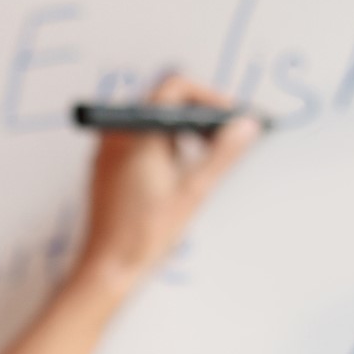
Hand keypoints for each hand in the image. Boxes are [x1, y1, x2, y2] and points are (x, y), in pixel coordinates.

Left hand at [74, 74, 263, 292]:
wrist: (108, 266)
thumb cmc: (143, 234)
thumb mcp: (193, 190)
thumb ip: (222, 154)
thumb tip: (245, 126)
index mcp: (136, 131)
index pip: (176, 87)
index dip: (209, 97)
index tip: (230, 117)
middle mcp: (117, 133)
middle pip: (164, 101)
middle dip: (199, 115)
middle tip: (226, 137)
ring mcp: (108, 148)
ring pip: (153, 121)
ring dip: (184, 131)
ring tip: (207, 157)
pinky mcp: (107, 164)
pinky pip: (139, 138)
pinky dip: (165, 144)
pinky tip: (181, 171)